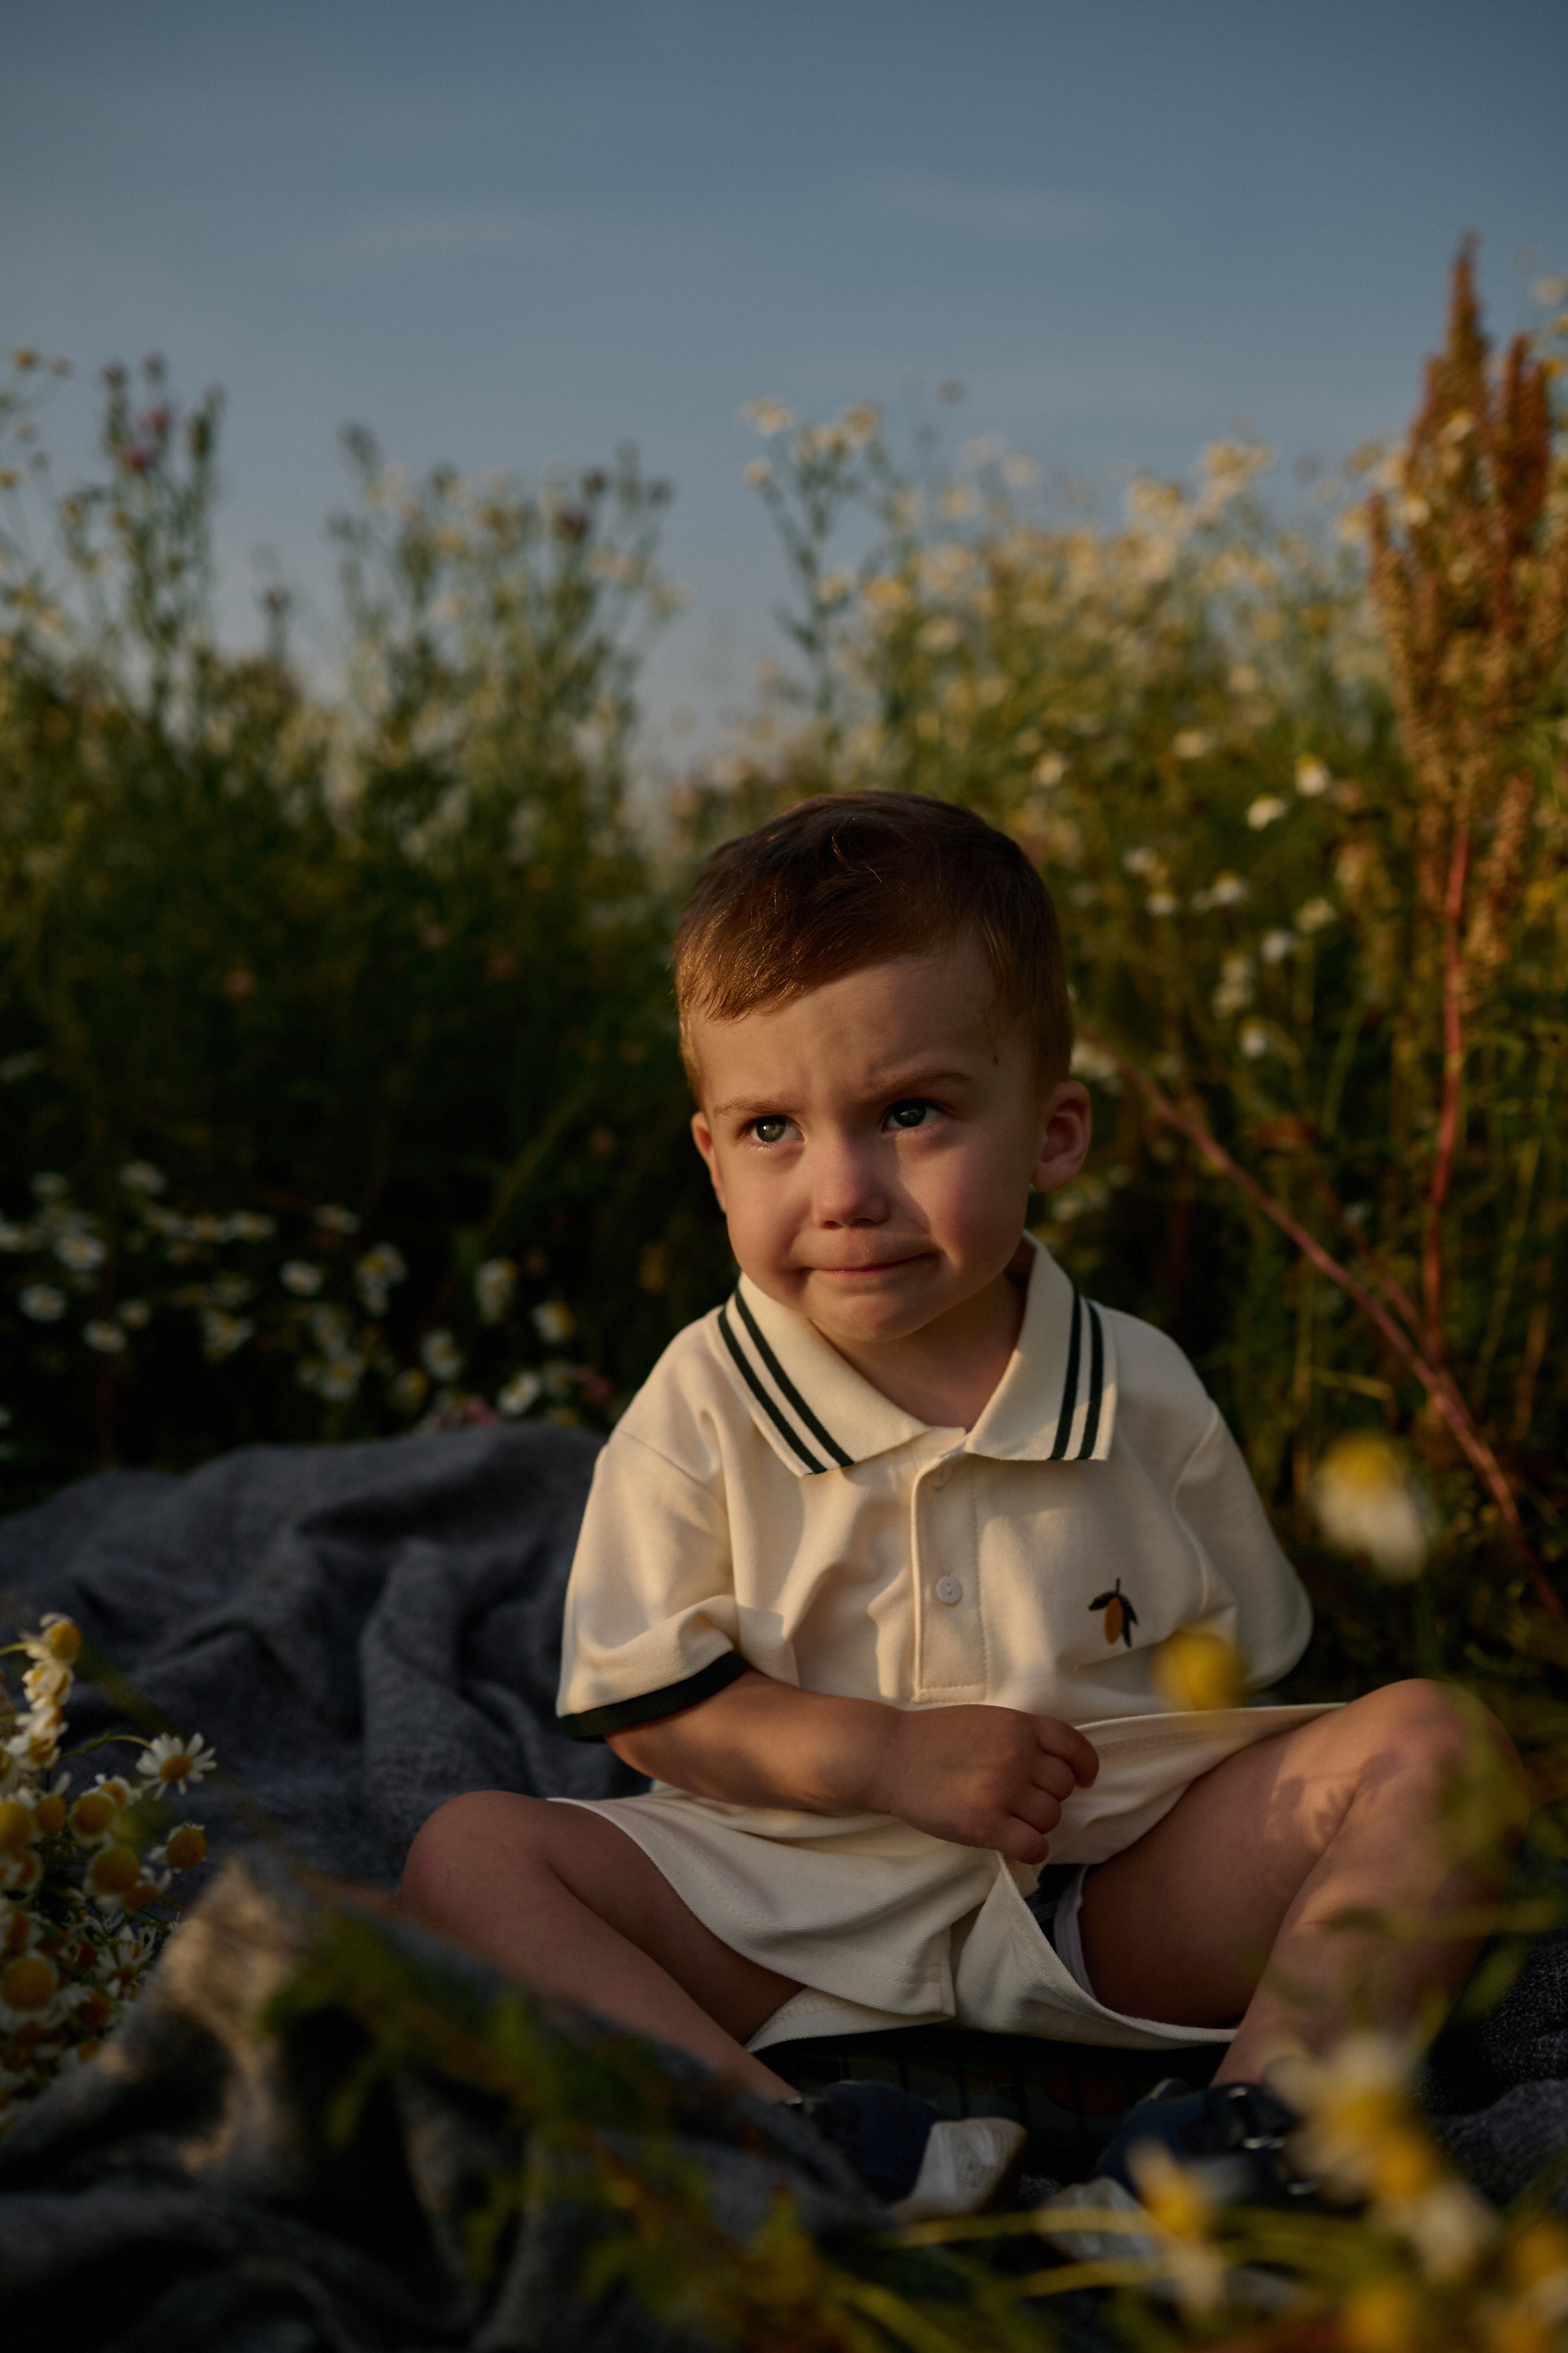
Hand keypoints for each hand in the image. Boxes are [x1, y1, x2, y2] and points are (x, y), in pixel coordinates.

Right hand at [866, 1705, 1098, 1864]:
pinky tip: (1018, 1843)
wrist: (889, 1756)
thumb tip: (1056, 1767)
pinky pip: (1033, 1845)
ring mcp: (1002, 1791)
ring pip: (1050, 1817)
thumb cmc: (933, 1738)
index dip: (1084, 1766)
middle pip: (1063, 1787)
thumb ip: (1020, 1737)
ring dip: (1037, 1822)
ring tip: (1011, 1818)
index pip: (1073, 1746)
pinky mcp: (985, 1824)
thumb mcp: (985, 1720)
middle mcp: (1016, 1755)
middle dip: (1049, 1795)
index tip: (1084, 1779)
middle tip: (1025, 1800)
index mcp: (1018, 1725)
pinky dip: (1033, 1849)